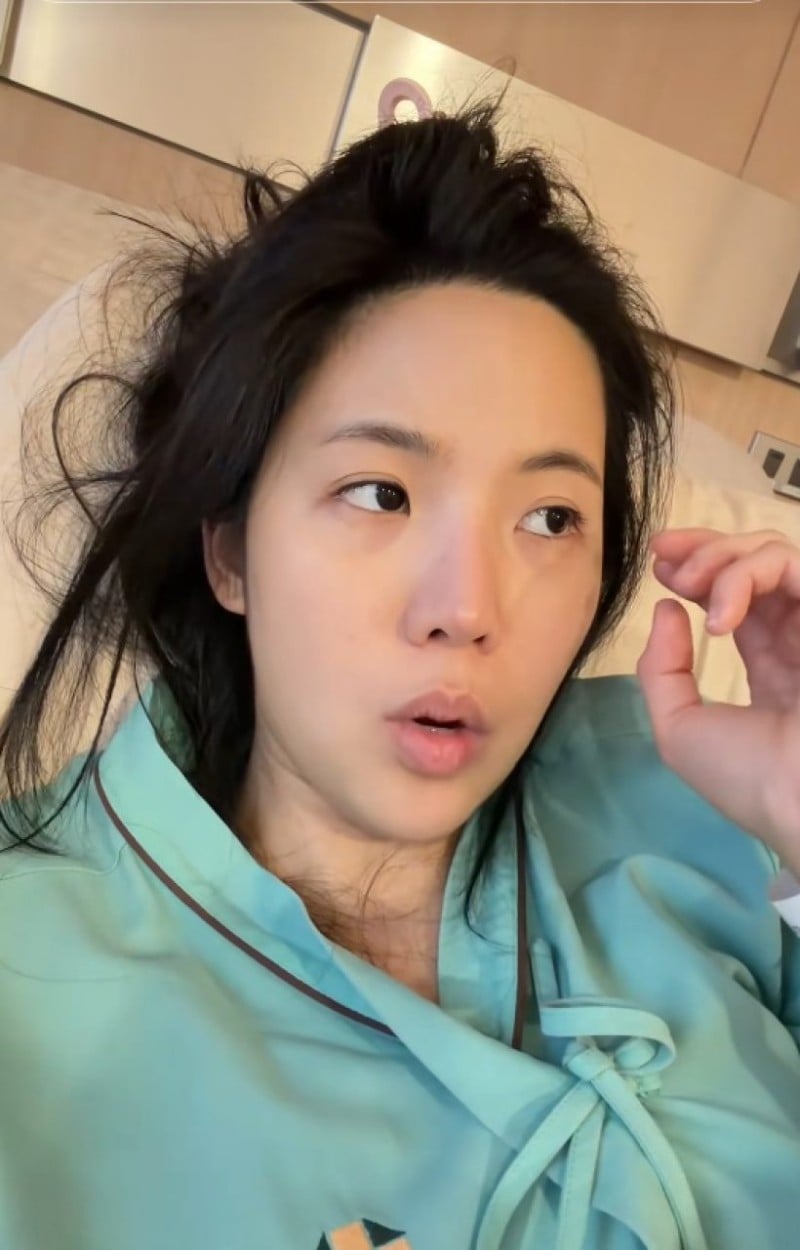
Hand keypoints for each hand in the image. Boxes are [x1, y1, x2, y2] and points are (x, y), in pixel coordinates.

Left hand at [636, 527, 799, 877]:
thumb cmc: (748, 779)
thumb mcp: (681, 729)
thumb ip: (663, 669)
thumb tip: (667, 609)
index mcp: (773, 664)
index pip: (739, 595)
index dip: (699, 567)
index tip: (659, 564)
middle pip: (756, 562)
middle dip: (703, 549)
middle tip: (666, 564)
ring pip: (776, 554)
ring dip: (721, 557)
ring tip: (690, 584)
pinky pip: (794, 565)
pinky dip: (747, 576)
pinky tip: (719, 618)